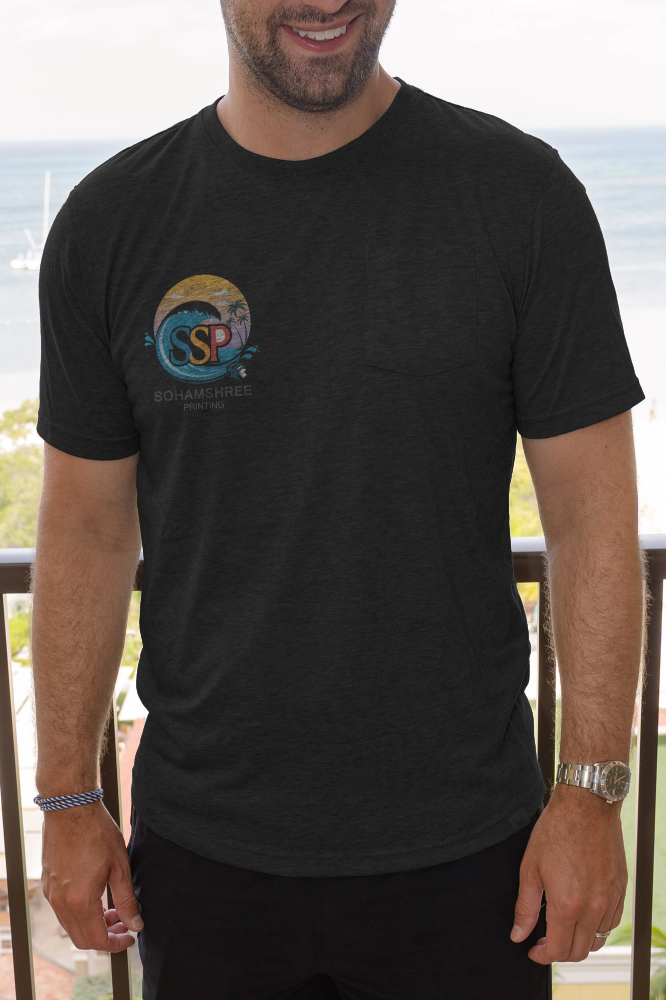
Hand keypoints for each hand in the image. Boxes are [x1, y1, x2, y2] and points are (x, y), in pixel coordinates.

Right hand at [41, 801, 142, 951]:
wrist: (70, 808)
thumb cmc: (97, 832)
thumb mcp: (119, 866)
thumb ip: (127, 900)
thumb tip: (136, 925)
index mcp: (80, 901)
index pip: (97, 940)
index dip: (116, 943)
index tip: (130, 936)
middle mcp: (61, 902)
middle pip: (81, 938)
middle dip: (105, 937)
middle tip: (124, 924)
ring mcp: (51, 894)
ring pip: (71, 926)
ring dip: (92, 925)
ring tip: (113, 910)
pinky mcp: (48, 884)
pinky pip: (62, 911)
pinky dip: (80, 913)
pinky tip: (96, 897)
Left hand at [511, 784, 626, 962]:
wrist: (586, 805)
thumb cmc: (556, 830)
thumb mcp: (530, 867)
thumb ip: (525, 906)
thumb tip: (518, 934)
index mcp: (567, 903)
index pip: (557, 950)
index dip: (542, 955)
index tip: (533, 950)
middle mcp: (593, 906)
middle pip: (579, 951)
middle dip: (559, 952)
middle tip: (544, 940)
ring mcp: (610, 898)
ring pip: (597, 940)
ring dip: (579, 941)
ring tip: (563, 926)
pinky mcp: (620, 889)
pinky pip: (611, 922)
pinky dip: (597, 926)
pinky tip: (582, 913)